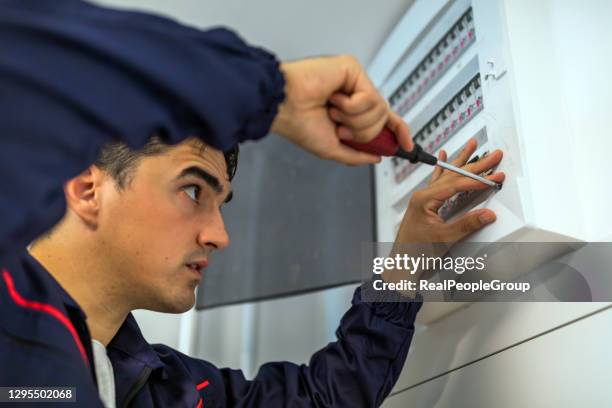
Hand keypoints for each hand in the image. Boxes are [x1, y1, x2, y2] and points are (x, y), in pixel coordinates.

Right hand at [271, 55, 411, 164]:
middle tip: (341, 128)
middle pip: (383, 118)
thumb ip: (356, 154)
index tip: (408, 146)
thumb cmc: (298, 124)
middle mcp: (354, 95)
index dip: (399, 132)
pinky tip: (334, 100)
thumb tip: (377, 157)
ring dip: (355, 120)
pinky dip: (351, 107)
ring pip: (379, 109)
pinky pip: (370, 96)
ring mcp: (355, 81)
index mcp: (350, 112)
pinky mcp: (352, 68)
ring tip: (334, 113)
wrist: (283, 108)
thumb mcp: (332, 149)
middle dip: (364, 132)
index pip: (383, 120)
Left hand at [395, 139, 504, 244]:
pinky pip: (437, 181)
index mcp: (425, 200)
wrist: (402, 263)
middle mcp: (423, 196)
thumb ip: (466, 225)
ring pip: (447, 175)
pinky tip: (444, 156)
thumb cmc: (416, 252)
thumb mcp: (444, 239)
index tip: (494, 178)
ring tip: (472, 145)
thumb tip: (487, 214)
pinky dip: (444, 169)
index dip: (477, 181)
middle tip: (494, 155)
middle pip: (454, 176)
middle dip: (475, 165)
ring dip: (462, 161)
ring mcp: (423, 199)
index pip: (456, 185)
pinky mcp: (425, 204)